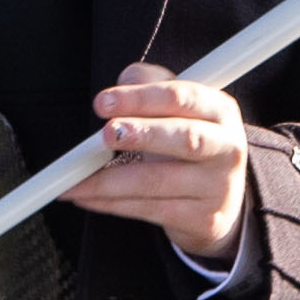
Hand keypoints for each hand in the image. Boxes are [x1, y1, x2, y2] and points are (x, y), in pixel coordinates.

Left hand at [87, 61, 253, 262]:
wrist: (222, 201)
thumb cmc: (190, 143)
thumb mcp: (180, 110)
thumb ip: (152, 85)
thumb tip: (124, 80)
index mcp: (220, 111)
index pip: (182, 97)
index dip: (141, 97)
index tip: (103, 102)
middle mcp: (226, 148)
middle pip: (185, 138)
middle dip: (141, 134)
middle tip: (105, 134)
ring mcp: (217, 186)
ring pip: (157, 181)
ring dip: (108, 181)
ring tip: (73, 180)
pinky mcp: (202, 218)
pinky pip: (148, 209)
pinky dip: (111, 204)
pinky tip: (85, 197)